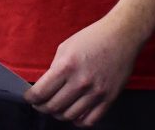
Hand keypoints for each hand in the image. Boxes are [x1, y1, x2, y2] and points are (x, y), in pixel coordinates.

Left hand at [25, 15, 141, 125]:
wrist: (124, 33)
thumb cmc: (95, 37)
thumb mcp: (66, 47)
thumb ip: (54, 69)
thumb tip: (45, 88)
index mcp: (67, 66)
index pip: (39, 93)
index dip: (30, 98)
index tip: (31, 98)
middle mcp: (81, 81)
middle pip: (52, 107)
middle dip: (42, 107)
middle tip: (43, 103)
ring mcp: (96, 91)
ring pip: (68, 116)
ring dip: (60, 113)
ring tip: (61, 106)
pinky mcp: (109, 97)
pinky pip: (89, 120)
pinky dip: (79, 120)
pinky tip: (77, 111)